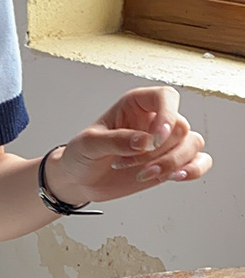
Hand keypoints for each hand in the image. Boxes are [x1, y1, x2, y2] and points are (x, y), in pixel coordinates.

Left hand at [45, 86, 210, 207]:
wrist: (79, 180)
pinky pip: (198, 161)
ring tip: (144, 174)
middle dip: (158, 151)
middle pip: (180, 126)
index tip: (155, 138)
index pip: (166, 97)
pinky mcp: (169, 162)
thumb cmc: (82, 154)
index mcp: (137, 105)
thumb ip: (116, 140)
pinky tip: (176, 177)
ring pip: (192, 143)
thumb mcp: (90, 144)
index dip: (167, 115)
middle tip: (128, 163)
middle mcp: (155, 120)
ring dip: (171, 162)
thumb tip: (145, 141)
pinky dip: (194, 169)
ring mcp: (165, 142)